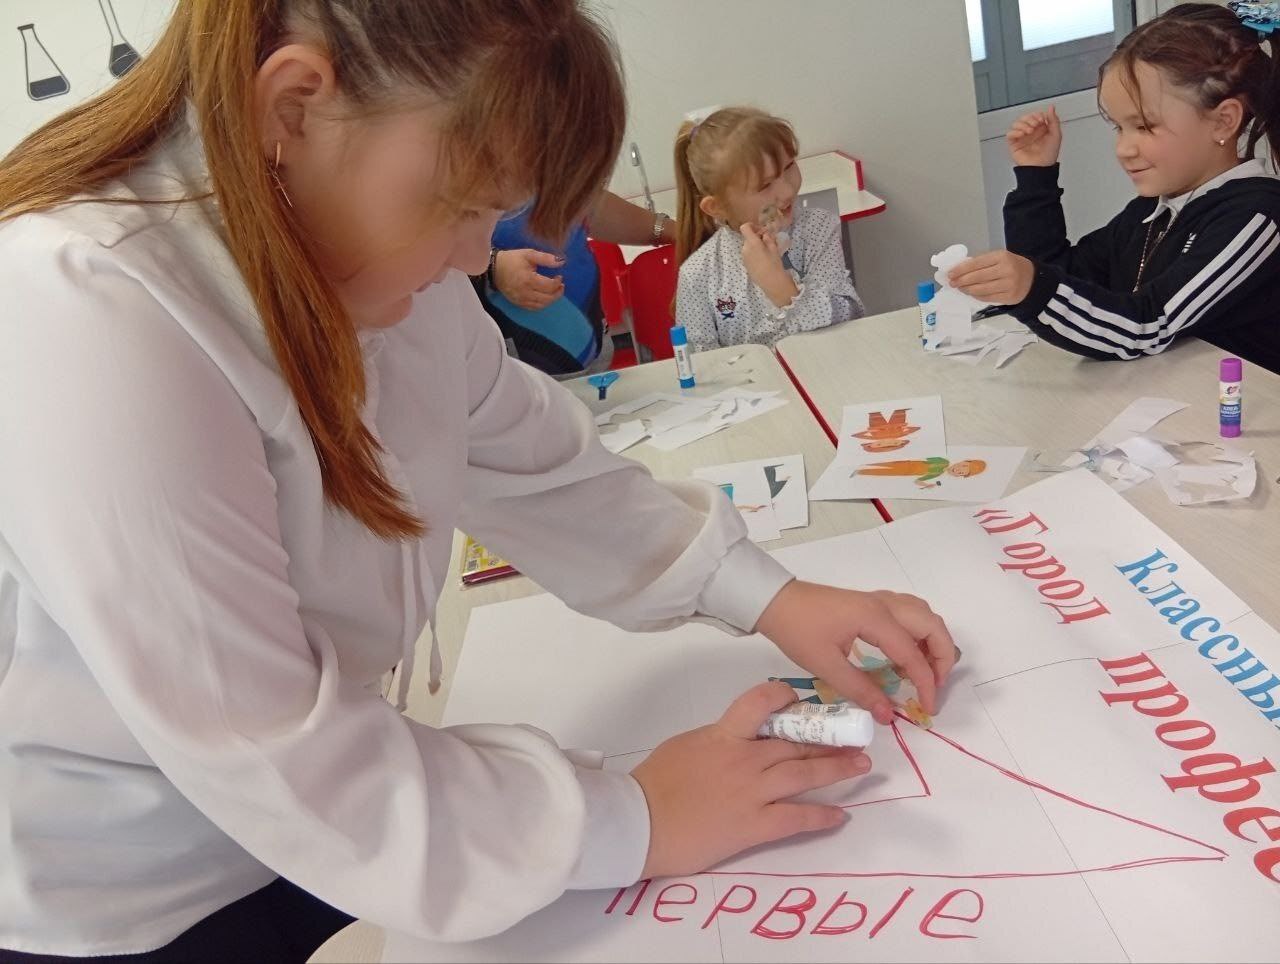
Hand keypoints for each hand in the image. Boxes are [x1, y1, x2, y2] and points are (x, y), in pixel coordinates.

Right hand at [492, 248, 564, 310]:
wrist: (494, 268)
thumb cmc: (512, 259)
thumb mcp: (529, 254)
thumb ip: (546, 258)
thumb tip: (562, 262)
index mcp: (528, 280)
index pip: (549, 286)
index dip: (558, 282)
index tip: (560, 276)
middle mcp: (525, 293)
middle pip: (547, 298)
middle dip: (557, 293)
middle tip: (561, 286)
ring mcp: (521, 300)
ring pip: (542, 305)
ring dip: (551, 299)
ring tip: (555, 291)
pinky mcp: (518, 303)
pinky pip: (534, 308)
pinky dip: (542, 304)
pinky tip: (545, 297)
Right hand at [633, 681, 869, 878]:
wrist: (640, 822)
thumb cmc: (654, 783)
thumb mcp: (686, 745)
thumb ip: (716, 740)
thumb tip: (735, 741)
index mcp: (724, 735)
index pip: (761, 703)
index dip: (784, 698)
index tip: (799, 700)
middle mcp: (745, 759)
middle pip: (795, 742)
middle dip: (828, 739)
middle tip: (854, 737)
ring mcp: (753, 793)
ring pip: (804, 774)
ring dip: (836, 769)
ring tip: (861, 766)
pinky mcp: (754, 826)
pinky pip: (796, 818)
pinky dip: (820, 816)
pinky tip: (839, 815)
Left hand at [739, 222, 797, 307]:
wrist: (771, 282)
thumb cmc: (774, 263)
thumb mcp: (774, 247)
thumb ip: (768, 237)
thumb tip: (764, 233)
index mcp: (752, 242)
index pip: (744, 228)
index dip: (751, 225)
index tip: (760, 229)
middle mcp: (745, 249)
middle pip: (747, 238)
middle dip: (756, 237)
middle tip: (768, 241)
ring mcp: (744, 258)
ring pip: (748, 247)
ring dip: (755, 246)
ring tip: (767, 251)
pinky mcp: (745, 265)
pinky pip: (748, 255)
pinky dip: (754, 254)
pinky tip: (763, 260)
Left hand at [755, 581, 957, 724]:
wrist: (774, 602)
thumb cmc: (797, 630)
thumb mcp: (826, 666)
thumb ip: (860, 690)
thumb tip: (888, 716)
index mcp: (875, 618)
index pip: (913, 654)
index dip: (926, 684)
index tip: (928, 709)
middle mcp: (884, 604)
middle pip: (933, 625)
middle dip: (942, 658)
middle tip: (933, 688)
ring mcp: (879, 600)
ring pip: (924, 615)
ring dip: (933, 642)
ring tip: (924, 672)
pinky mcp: (871, 602)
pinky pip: (909, 613)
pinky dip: (918, 633)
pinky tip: (905, 655)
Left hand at [947, 250, 1035, 305]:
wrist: (1033, 279)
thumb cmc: (1011, 266)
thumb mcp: (1000, 258)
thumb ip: (982, 262)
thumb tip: (959, 270)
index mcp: (1001, 256)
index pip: (976, 263)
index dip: (961, 269)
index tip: (950, 273)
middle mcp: (1006, 270)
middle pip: (977, 277)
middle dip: (961, 281)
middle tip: (952, 283)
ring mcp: (1008, 284)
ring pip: (981, 289)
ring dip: (967, 289)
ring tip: (960, 288)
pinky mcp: (1009, 297)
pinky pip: (987, 298)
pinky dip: (976, 296)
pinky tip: (971, 293)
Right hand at [1007, 106, 1061, 166]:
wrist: (1041, 167)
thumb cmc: (1049, 155)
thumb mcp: (1056, 135)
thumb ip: (1054, 120)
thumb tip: (1051, 108)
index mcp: (1040, 128)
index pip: (1035, 115)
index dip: (1037, 115)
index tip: (1041, 120)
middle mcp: (1030, 132)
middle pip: (1025, 118)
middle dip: (1030, 119)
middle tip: (1035, 124)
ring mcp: (1022, 138)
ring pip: (1016, 124)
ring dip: (1022, 124)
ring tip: (1029, 131)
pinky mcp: (1014, 144)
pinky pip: (1010, 134)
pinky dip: (1015, 132)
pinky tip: (1022, 134)